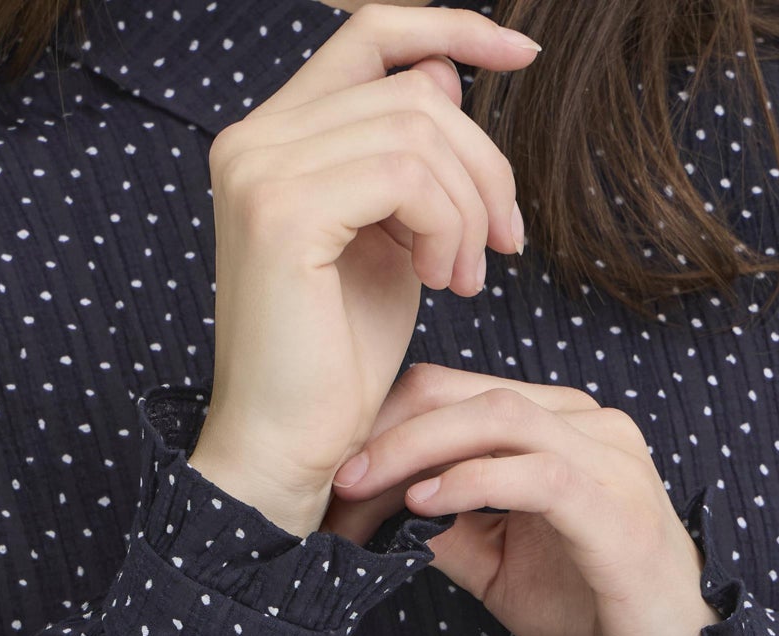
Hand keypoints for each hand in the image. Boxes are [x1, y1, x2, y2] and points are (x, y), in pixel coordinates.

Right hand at [188, 6, 535, 536]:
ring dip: (469, 209)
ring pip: (419, 130)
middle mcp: (253, 139)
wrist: (289, 449)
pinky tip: (442, 282)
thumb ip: (409, 160)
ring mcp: (260, 169)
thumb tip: (444, 73)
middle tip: (503, 248)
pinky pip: (407, 177)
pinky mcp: (281, 212)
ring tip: (466, 280)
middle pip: (414, 91)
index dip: (452, 29)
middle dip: (483, 166)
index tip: (525, 54)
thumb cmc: (338, 364)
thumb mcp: (391, 243)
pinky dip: (447, 227)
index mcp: (272, 138)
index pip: (370, 34)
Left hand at [322, 362, 721, 635]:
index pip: (461, 393)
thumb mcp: (497, 565)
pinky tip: (424, 504)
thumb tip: (375, 510)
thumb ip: (446, 527)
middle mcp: (589, 425)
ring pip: (499, 418)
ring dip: (419, 447)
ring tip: (365, 485)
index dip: (391, 422)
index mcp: (561, 427)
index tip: (339, 470)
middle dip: (392, 428)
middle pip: (470, 393)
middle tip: (337, 474)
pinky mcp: (616, 506)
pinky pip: (536, 473)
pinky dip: (472, 481)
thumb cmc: (591, 613)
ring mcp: (609, 458)